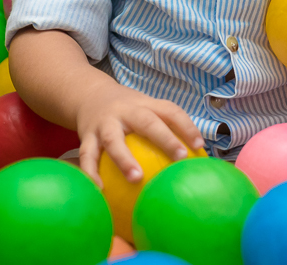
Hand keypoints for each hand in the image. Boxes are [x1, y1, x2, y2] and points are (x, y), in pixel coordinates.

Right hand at [74, 81, 203, 186]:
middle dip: (164, 138)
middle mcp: (125, 112)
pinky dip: (91, 173)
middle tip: (180, 157)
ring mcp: (104, 123)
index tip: (199, 146)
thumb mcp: (146, 108)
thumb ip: (167, 126)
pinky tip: (100, 191)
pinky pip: (87, 156)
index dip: (187, 126)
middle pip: (146, 122)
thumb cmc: (128, 110)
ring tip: (136, 178)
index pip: (170, 111)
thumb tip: (195, 156)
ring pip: (113, 140)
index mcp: (145, 105)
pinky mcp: (86, 136)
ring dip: (124, 159)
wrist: (90, 94)